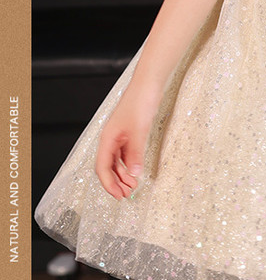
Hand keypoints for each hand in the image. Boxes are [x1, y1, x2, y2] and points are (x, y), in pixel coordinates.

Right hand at [94, 84, 160, 200]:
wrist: (148, 84)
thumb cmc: (140, 102)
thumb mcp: (139, 130)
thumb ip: (136, 153)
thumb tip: (134, 174)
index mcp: (107, 138)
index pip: (102, 167)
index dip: (108, 184)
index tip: (118, 196)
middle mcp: (111, 139)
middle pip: (107, 167)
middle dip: (115, 182)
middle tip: (127, 195)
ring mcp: (120, 136)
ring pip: (116, 161)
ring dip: (123, 175)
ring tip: (133, 186)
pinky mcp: (130, 133)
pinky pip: (125, 154)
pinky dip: (129, 165)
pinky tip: (135, 171)